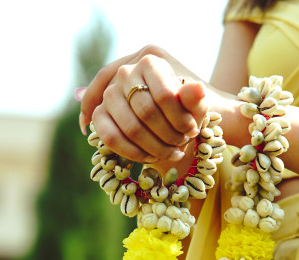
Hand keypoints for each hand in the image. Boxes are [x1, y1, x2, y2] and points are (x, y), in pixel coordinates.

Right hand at [79, 45, 207, 162]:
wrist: (171, 121)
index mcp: (150, 61)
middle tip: (181, 145)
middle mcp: (125, 72)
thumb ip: (195, 98)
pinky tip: (149, 158)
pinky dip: (133, 153)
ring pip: (131, 128)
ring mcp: (110, 93)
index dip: (180, 120)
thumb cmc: (185, 111)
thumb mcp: (196, 105)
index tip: (191, 132)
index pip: (164, 96)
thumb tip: (197, 88)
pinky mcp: (100, 114)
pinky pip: (110, 137)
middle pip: (147, 113)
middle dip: (168, 136)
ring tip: (169, 153)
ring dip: (154, 148)